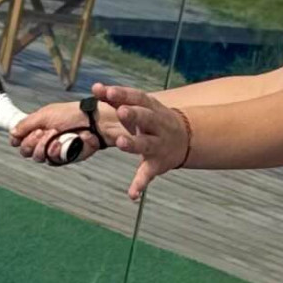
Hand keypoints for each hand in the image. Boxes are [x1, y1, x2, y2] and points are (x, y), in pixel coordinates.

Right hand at [11, 99, 90, 162]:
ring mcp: (53, 150)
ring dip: (44, 144)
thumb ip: (26, 124)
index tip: (18, 135)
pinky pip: (51, 160)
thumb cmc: (71, 114)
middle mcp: (44, 140)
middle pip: (25, 151)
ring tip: (55, 134)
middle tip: (41, 131)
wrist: (91, 121)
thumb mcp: (44, 114)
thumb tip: (12, 133)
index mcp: (37, 128)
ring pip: (37, 157)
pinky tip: (61, 142)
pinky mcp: (64, 158)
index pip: (19, 139)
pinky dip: (55, 150)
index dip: (17, 139)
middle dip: (31, 141)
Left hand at [91, 83, 191, 199]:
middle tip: (120, 111)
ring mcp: (158, 145)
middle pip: (146, 118)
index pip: (137, 98)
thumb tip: (95, 87)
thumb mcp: (140, 107)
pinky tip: (132, 195)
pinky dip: (140, 185)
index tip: (107, 91)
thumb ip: (117, 98)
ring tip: (120, 142)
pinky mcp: (157, 164)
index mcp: (152, 108)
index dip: (122, 94)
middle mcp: (157, 126)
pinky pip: (147, 175)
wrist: (186, 138)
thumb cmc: (153, 119)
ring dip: (133, 144)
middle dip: (133, 115)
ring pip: (146, 144)